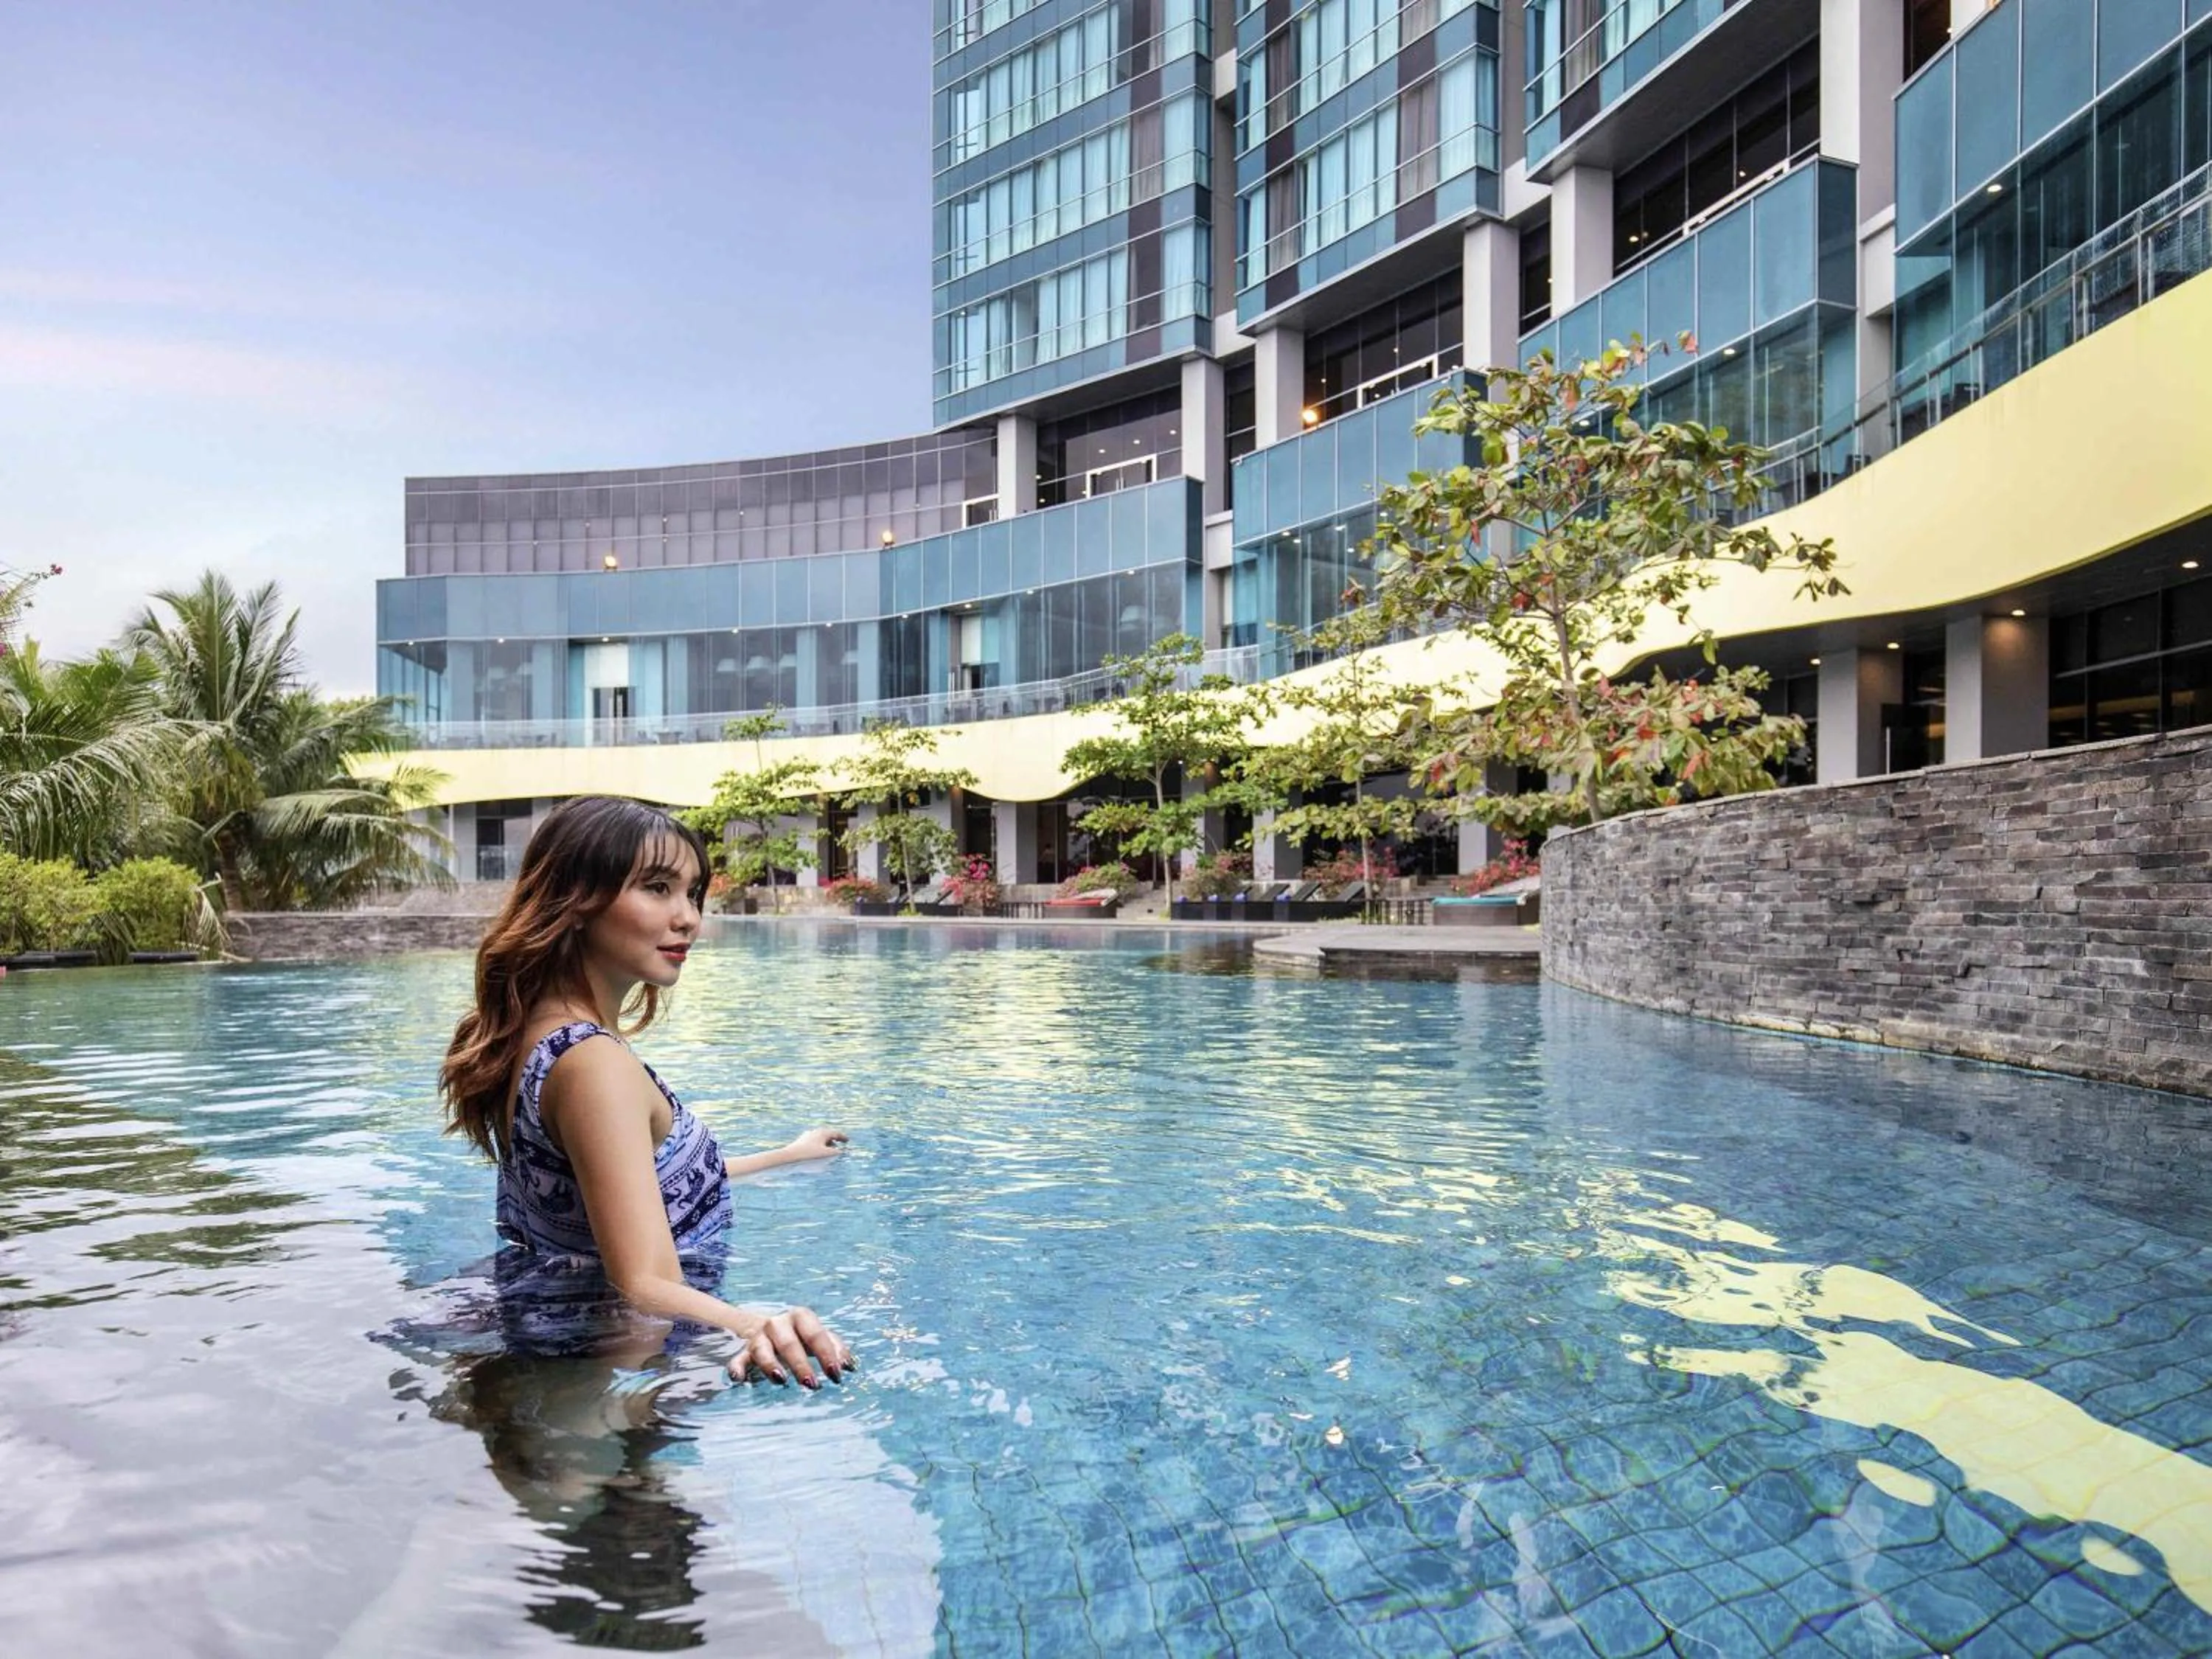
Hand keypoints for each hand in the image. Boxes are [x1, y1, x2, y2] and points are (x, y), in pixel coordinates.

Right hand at [731, 1306, 853, 1388]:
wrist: (767, 1326)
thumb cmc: (801, 1334)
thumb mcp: (819, 1336)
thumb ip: (835, 1347)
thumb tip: (849, 1366)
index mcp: (801, 1317)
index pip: (816, 1335)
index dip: (827, 1354)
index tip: (836, 1374)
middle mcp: (778, 1324)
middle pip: (789, 1343)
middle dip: (801, 1364)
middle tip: (811, 1384)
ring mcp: (759, 1337)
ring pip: (762, 1349)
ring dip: (771, 1364)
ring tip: (781, 1380)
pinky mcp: (744, 1350)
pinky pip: (737, 1359)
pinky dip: (736, 1368)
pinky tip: (738, 1380)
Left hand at [786, 1127, 848, 1161]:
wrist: (788, 1158)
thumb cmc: (809, 1156)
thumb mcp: (827, 1155)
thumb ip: (837, 1153)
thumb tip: (842, 1152)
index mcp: (823, 1133)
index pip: (835, 1133)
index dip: (843, 1137)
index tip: (848, 1141)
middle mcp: (814, 1132)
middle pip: (827, 1135)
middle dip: (834, 1141)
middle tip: (839, 1146)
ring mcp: (806, 1137)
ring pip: (819, 1140)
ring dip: (826, 1145)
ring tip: (829, 1153)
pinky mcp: (799, 1144)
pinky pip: (812, 1145)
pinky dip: (818, 1149)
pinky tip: (817, 1157)